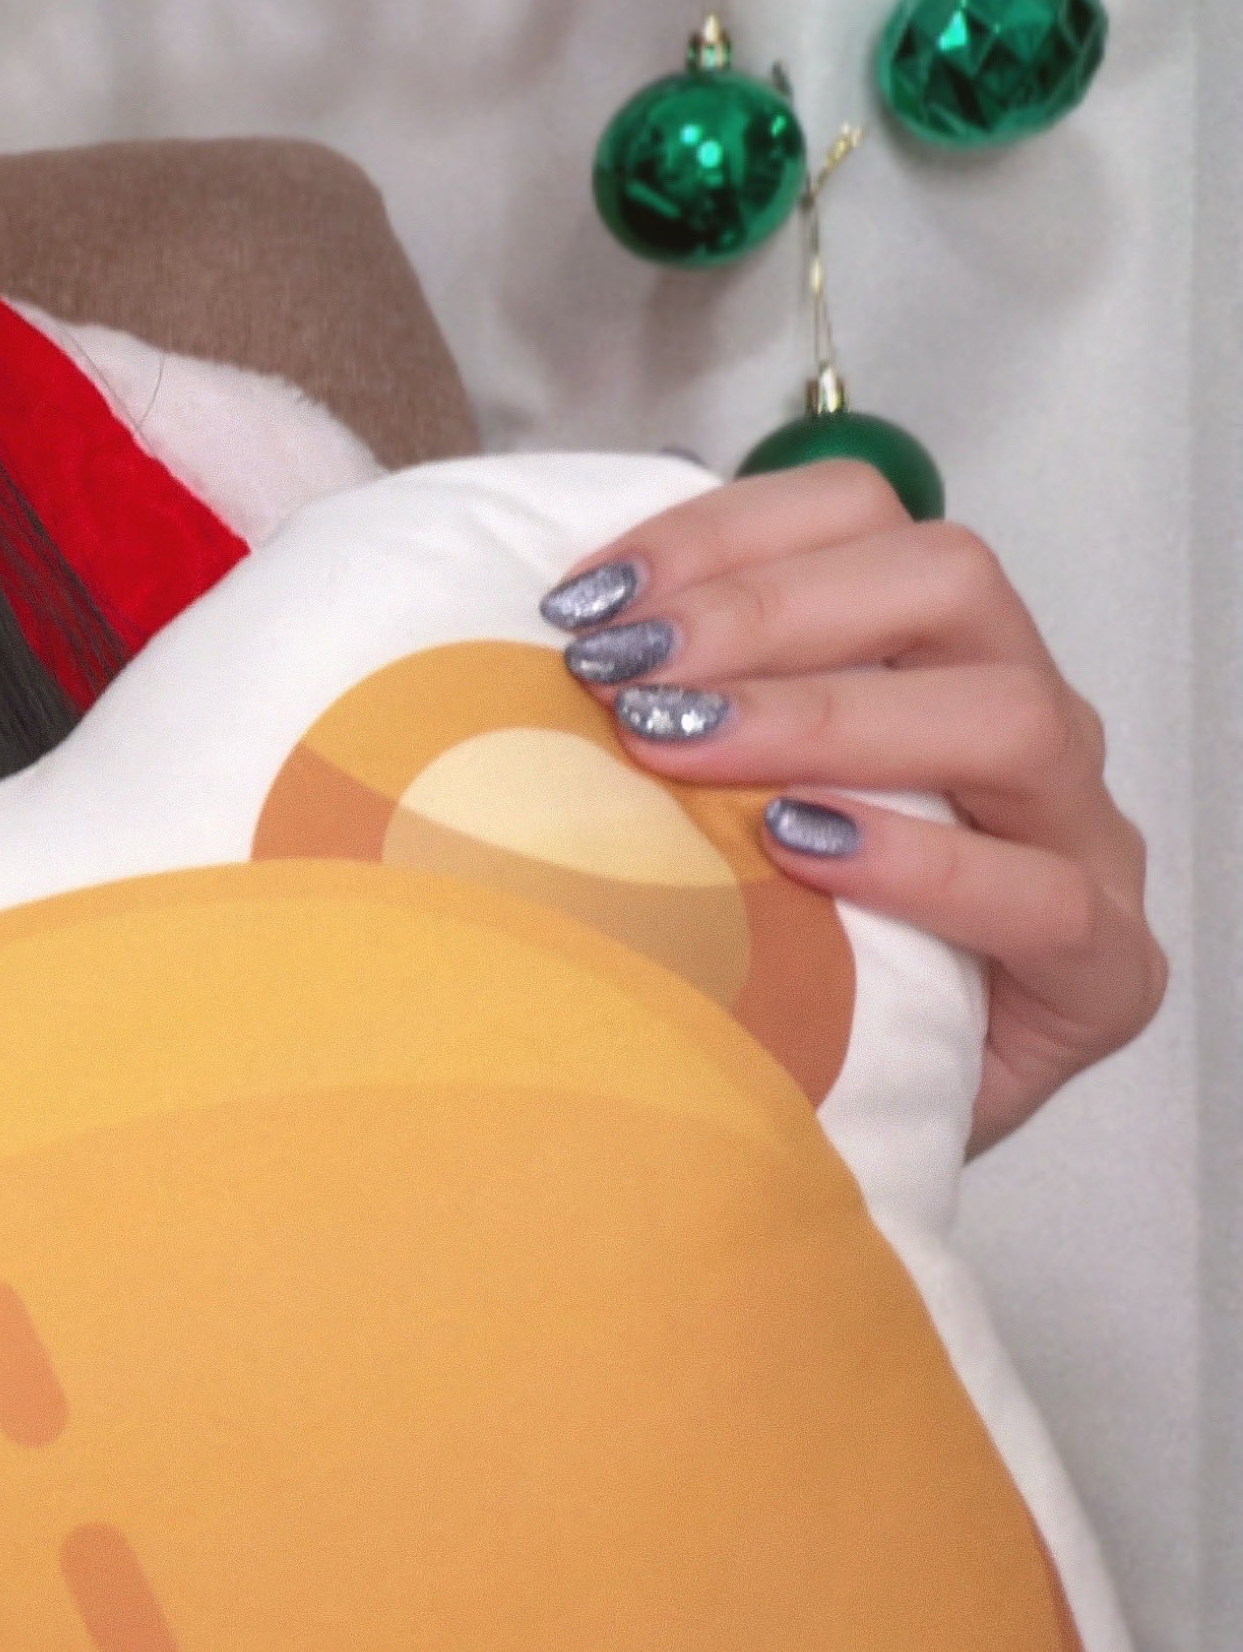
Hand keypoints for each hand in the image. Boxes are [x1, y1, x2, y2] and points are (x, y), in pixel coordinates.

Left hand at [540, 462, 1165, 1151]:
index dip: (724, 532)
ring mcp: (1081, 843)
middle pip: (949, 582)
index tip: (590, 600)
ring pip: (1014, 714)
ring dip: (828, 717)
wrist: (821, 1135)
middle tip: (622, 676)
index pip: (863, 516)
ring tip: (680, 751)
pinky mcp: (1105, 972)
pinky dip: (914, 861)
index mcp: (939, 652)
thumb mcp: (696, 805)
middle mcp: (1027, 724)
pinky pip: (1040, 893)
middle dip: (766, 612)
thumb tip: (546, 627)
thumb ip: (666, 702)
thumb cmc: (756, 956)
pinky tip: (798, 851)